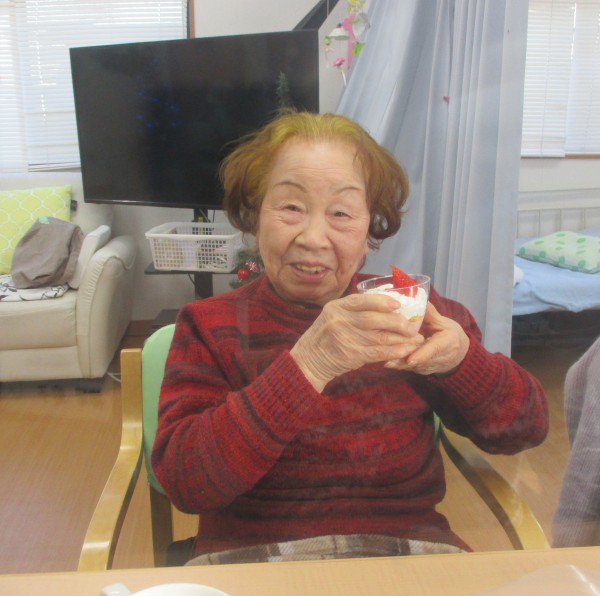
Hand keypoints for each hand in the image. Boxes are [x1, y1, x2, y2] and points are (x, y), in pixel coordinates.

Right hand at [290, 293, 424, 391]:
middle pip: (373, 319)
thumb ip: (352, 311)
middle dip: (396, 322)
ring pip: (379, 336)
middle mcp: (339, 320)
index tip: (398, 304)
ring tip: (415, 339)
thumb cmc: (324, 336)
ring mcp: (344, 338)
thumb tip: (384, 305)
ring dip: (400, 338)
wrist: (308, 360)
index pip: (361, 300)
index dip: (381, 301)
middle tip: (411, 325)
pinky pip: (377, 352)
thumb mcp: (332, 316)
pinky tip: (405, 351)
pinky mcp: (351, 355)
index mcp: (335, 307)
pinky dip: (394, 351)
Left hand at [385, 302, 469, 375]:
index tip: (410, 359)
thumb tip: (420, 298)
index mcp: (447, 342)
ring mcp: (431, 366)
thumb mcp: (443, 322)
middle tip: (388, 360)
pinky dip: (399, 365)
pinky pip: (410, 369)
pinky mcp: (423, 370)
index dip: (422, 355)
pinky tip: (386, 362)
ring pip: (413, 367)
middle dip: (404, 360)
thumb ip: (431, 313)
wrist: (459, 354)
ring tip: (385, 361)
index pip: (434, 350)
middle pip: (420, 361)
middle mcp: (440, 358)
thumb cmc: (450, 334)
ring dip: (399, 364)